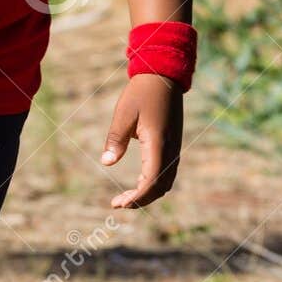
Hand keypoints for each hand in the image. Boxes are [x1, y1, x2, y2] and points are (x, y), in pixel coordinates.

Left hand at [101, 73, 182, 208]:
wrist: (163, 77)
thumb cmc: (140, 93)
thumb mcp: (123, 114)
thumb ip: (115, 139)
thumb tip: (107, 162)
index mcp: (158, 144)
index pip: (151, 182)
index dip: (136, 197)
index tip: (118, 203)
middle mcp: (170, 149)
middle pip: (160, 187)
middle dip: (141, 200)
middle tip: (118, 203)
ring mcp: (174, 148)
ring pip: (166, 182)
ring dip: (148, 193)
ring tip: (127, 197)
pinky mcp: (173, 145)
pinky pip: (167, 172)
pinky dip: (154, 183)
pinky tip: (139, 182)